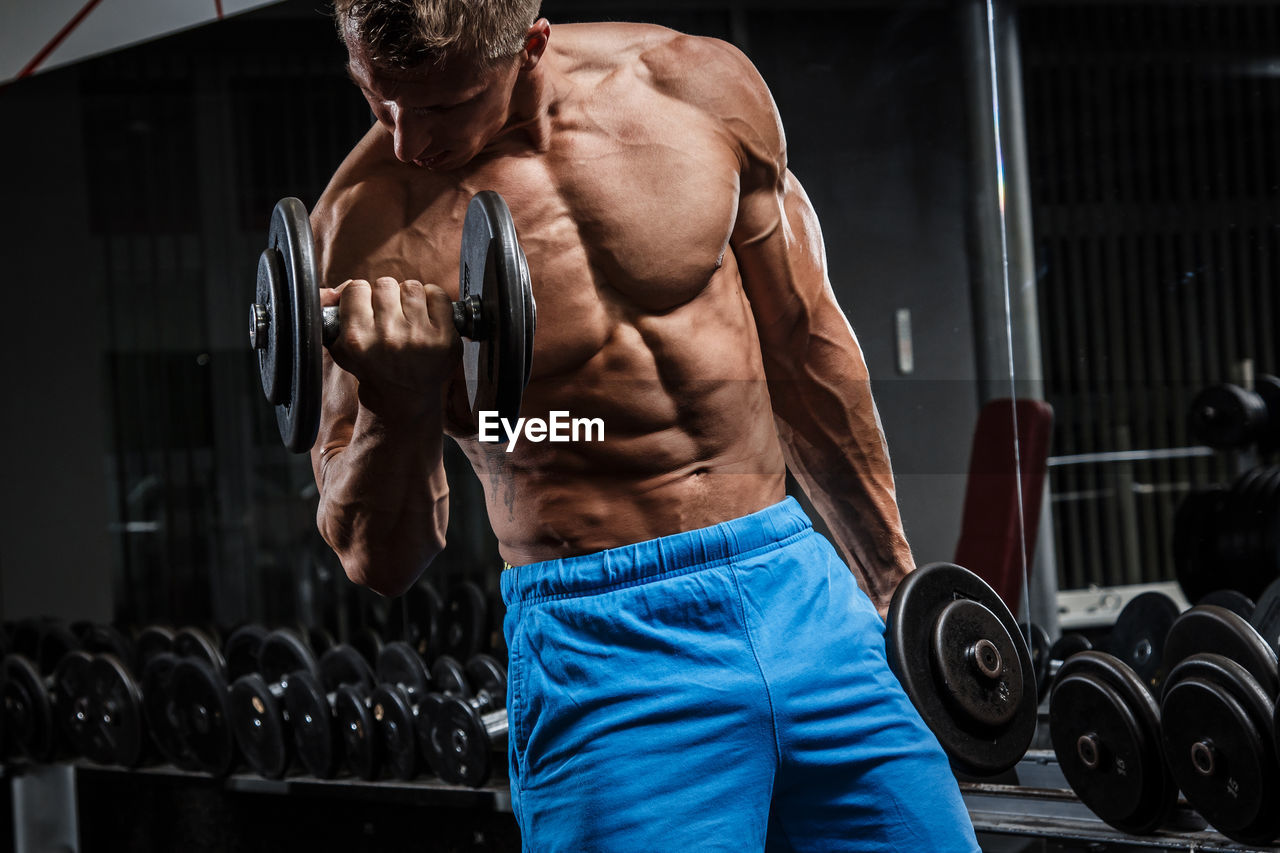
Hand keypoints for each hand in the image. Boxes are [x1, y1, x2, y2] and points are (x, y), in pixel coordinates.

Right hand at [322, 277, 459, 418]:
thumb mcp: (340, 347)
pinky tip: (426, 316)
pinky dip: (433, 299)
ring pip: (411, 287)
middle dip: (387, 296)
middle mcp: (388, 337)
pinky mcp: (444, 338)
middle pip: (385, 284)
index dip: (362, 295)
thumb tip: (337, 288)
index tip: (367, 307)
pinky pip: (438, 295)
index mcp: (358, 338)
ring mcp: (418, 337)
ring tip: (408, 315)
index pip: (356, 288)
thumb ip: (331, 313)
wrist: (404, 395)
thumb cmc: (372, 365)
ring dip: (409, 297)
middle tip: (389, 313)